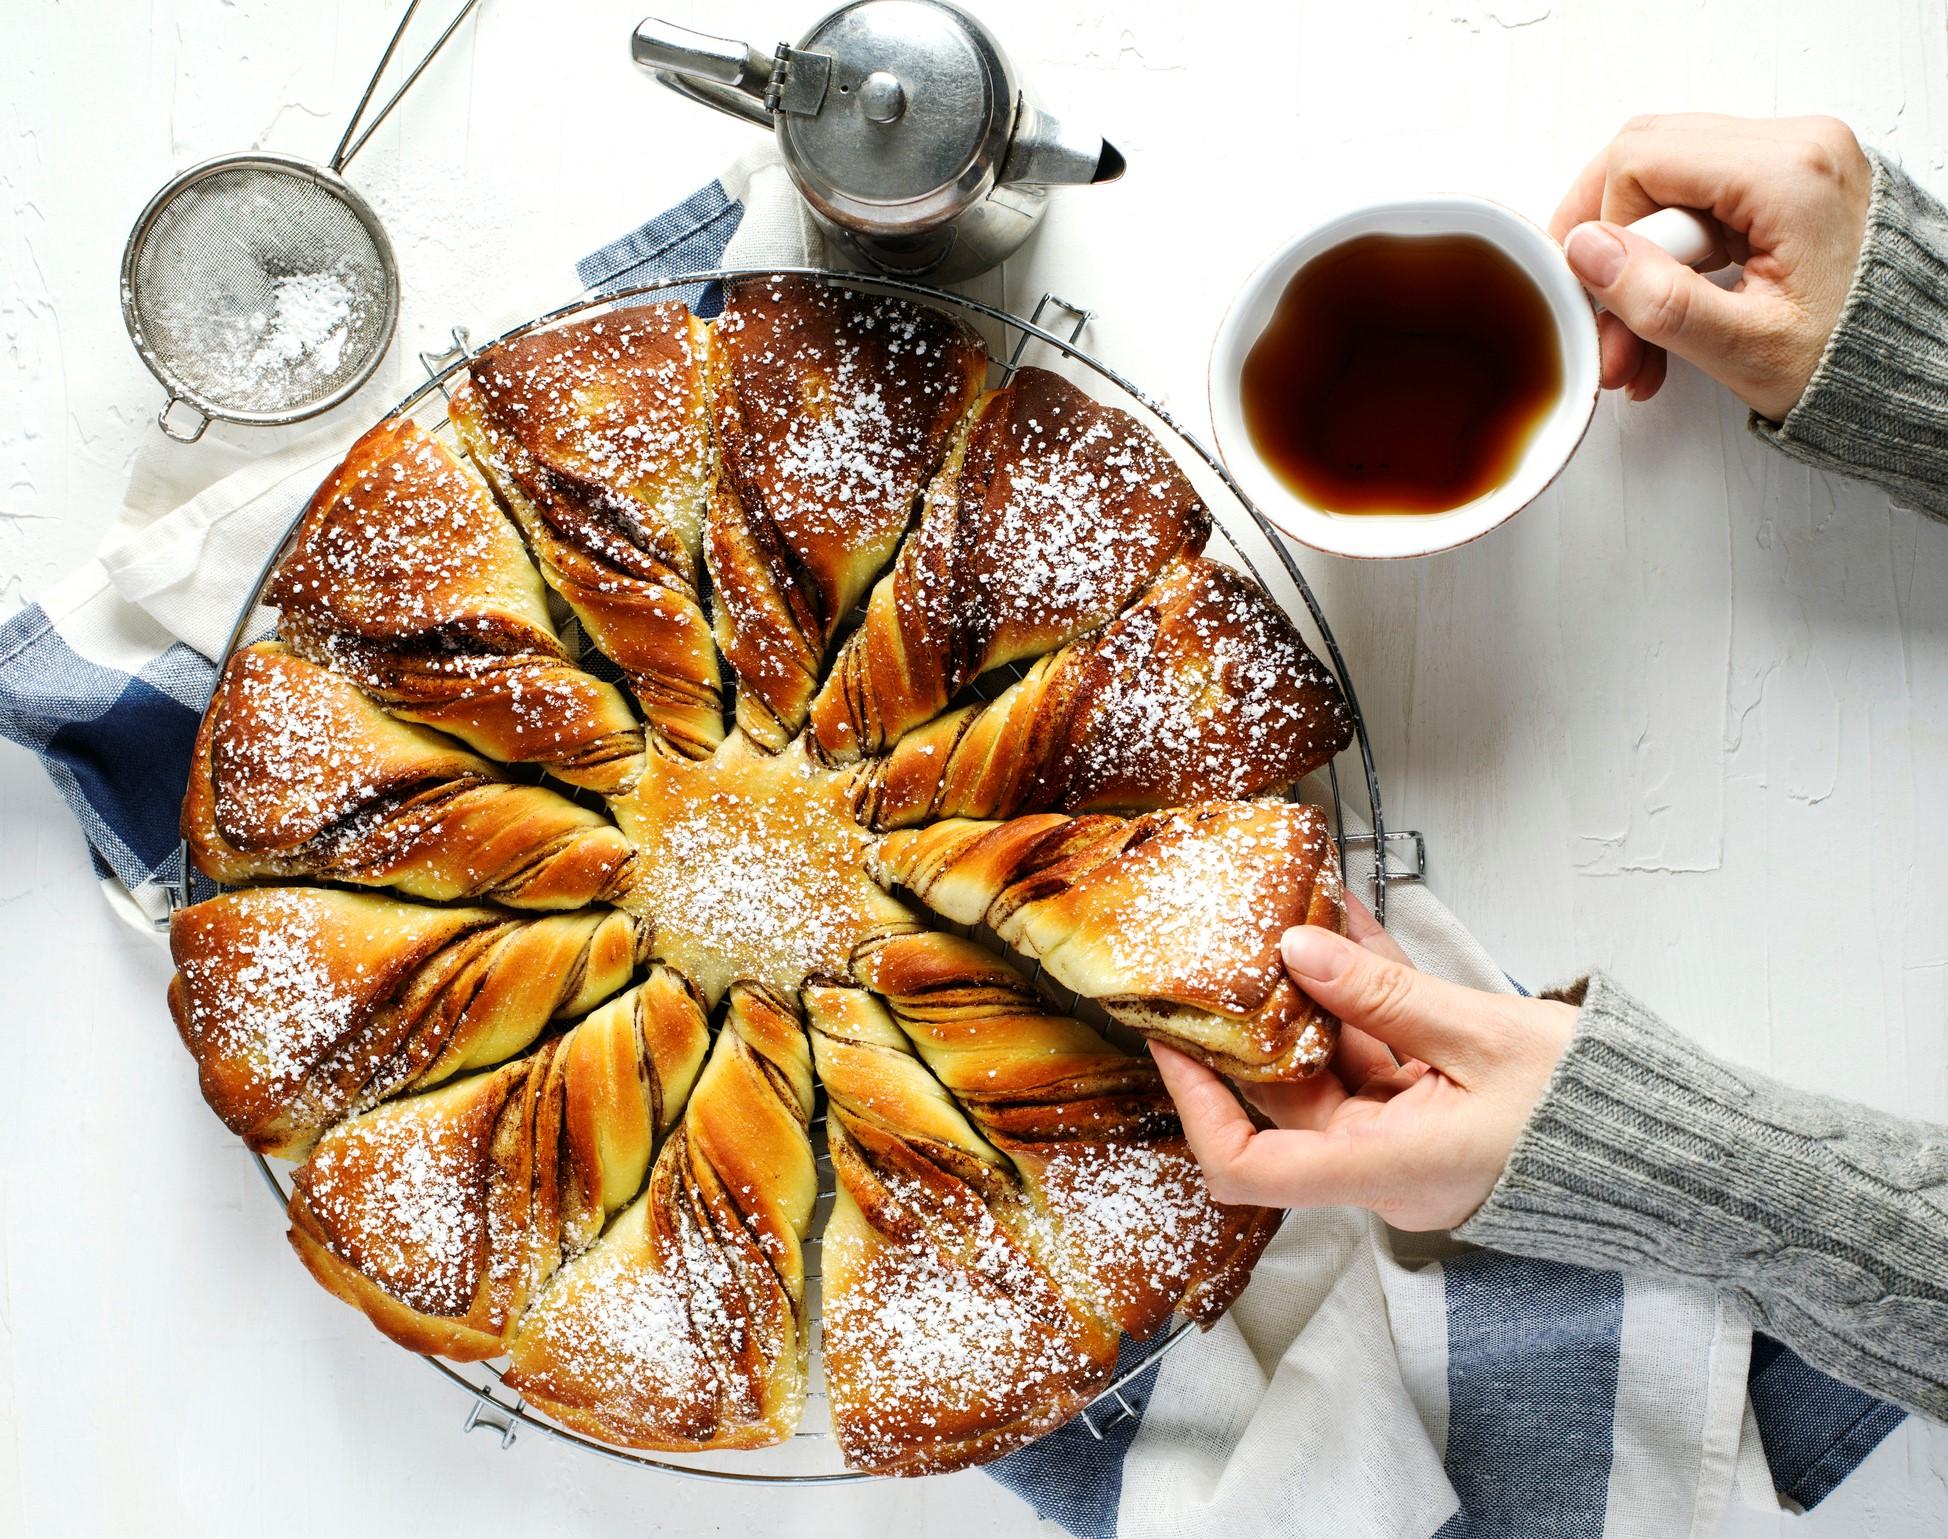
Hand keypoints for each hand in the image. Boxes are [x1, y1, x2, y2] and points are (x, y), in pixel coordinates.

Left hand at [1149, 897, 1577, 1230]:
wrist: (1681, 1153)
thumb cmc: (1597, 1114)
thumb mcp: (1483, 1037)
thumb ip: (1384, 995)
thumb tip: (1300, 949)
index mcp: (1386, 1170)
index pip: (1249, 1167)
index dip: (1196, 1105)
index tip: (1171, 1039)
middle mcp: (1384, 1167)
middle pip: (1286, 1097)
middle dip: (1260, 1017)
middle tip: (1233, 940)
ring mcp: (1407, 1142)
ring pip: (1333, 1065)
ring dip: (1317, 993)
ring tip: (1299, 910)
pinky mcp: (1433, 1116)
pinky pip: (1378, 1056)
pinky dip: (1365, 1001)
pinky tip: (1353, 932)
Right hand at [1553, 113, 1871, 420]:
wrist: (1915, 366)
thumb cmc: (1852, 361)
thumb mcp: (1746, 348)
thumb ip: (1659, 300)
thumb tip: (1586, 251)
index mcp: (1788, 174)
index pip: (1641, 160)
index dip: (1602, 230)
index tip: (1603, 298)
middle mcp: (1795, 146)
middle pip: (1647, 156)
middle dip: (1611, 242)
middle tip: (1604, 311)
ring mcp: (1792, 158)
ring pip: (1666, 180)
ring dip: (1638, 259)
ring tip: (1641, 338)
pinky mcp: (1785, 180)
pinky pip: (1698, 198)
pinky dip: (1671, 256)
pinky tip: (1671, 313)